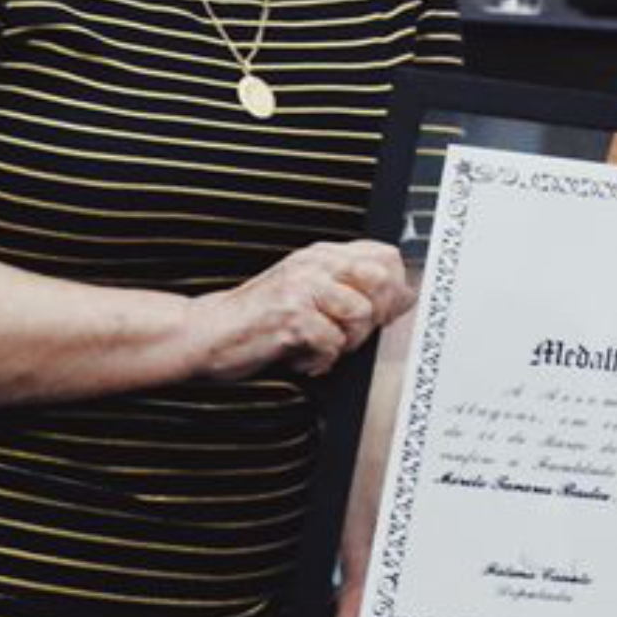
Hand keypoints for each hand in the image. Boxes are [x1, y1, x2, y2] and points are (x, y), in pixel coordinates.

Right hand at [193, 239, 412, 383]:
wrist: (209, 333)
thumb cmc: (260, 319)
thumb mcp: (311, 294)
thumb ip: (355, 290)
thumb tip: (407, 294)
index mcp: (322, 256)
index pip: (385, 256)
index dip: (394, 288)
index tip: (379, 312)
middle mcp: (313, 265)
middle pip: (381, 280)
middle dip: (374, 316)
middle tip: (346, 333)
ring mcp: (301, 288)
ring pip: (361, 315)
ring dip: (345, 343)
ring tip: (318, 345)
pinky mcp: (291, 316)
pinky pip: (333, 343)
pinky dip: (320, 360)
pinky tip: (301, 356)